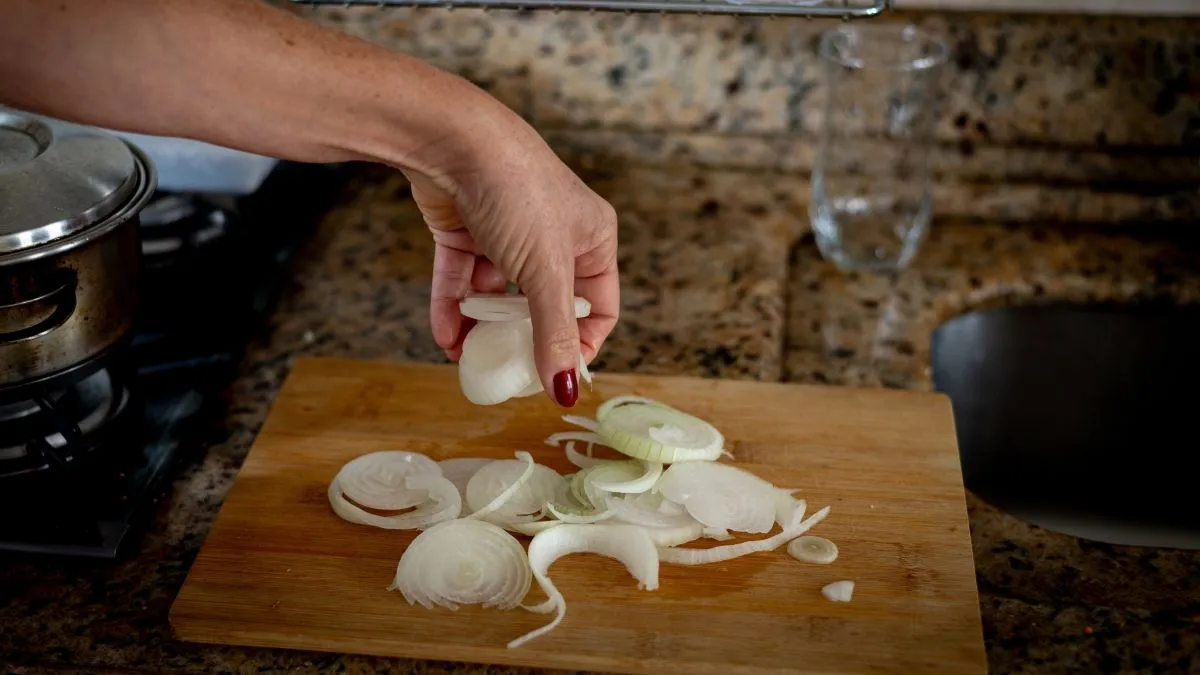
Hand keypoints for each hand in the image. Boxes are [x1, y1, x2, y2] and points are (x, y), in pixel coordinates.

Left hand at [402, 105, 618, 408]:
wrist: (452, 139)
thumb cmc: (516, 191)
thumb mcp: (545, 272)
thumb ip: (553, 333)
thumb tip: (564, 390)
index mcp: (592, 237)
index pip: (597, 306)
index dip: (579, 343)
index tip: (554, 375)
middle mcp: (554, 234)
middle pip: (543, 303)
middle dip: (523, 339)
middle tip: (507, 371)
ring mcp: (507, 231)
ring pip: (499, 294)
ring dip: (483, 327)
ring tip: (468, 358)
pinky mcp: (466, 228)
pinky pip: (463, 279)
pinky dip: (454, 307)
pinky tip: (446, 337)